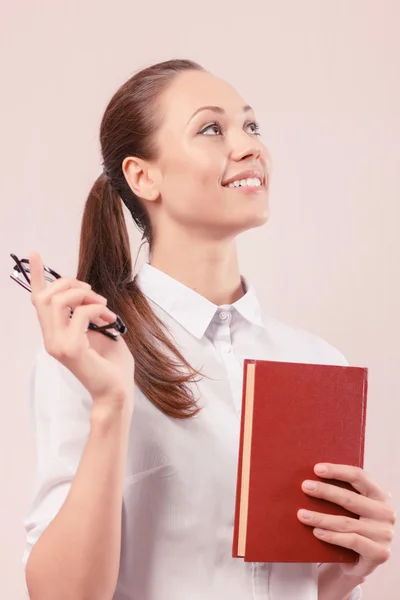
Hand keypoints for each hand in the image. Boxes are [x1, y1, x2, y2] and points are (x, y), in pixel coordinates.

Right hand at [29, 251, 134, 412]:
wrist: (118, 391)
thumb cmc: (111, 364)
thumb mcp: (98, 331)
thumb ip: (85, 313)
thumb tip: (84, 293)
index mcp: (55, 334)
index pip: (39, 302)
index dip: (38, 276)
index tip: (35, 254)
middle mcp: (51, 339)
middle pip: (46, 297)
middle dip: (71, 284)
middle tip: (94, 293)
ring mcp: (59, 345)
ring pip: (58, 302)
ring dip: (84, 295)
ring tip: (103, 306)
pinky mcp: (72, 349)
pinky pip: (80, 314)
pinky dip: (97, 309)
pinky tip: (109, 319)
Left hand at [297, 463, 395, 580]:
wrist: (358, 562)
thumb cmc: (350, 527)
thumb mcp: (349, 508)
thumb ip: (339, 493)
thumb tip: (311, 478)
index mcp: (380, 494)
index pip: (359, 476)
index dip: (337, 471)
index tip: (317, 469)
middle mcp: (386, 512)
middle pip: (350, 498)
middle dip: (325, 491)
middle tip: (305, 487)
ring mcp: (384, 534)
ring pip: (346, 522)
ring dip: (321, 517)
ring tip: (302, 514)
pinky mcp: (380, 553)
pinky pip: (351, 541)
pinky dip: (331, 536)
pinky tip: (316, 532)